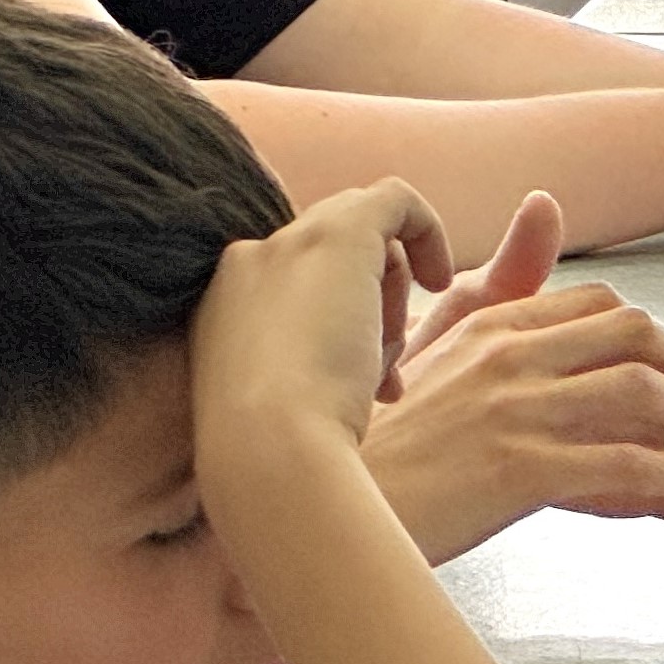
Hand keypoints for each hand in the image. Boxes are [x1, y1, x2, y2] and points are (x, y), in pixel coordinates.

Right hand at [192, 182, 453, 503]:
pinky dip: (425, 231)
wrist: (267, 452)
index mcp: (223, 309)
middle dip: (364, 310)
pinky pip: (395, 200)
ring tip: (388, 367)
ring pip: (360, 239)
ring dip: (388, 298)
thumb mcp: (266, 417)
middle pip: (326, 261)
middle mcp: (246, 264)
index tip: (355, 383)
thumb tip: (315, 386)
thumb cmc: (274, 463)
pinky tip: (440, 282)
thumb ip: (282, 384)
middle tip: (381, 378)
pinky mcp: (339, 234)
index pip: (290, 291)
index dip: (334, 329)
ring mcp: (288, 245)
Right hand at [364, 190, 663, 562]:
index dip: (646, 336)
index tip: (663, 370)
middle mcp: (504, 353)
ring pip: (644, 392)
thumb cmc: (366, 439)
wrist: (311, 496)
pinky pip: (628, 465)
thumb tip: (542, 202)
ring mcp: (513, 408)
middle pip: (634, 333)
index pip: (595, 304)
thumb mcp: (422, 349)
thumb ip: (485, 285)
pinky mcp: (520, 468)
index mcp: (483, 323)